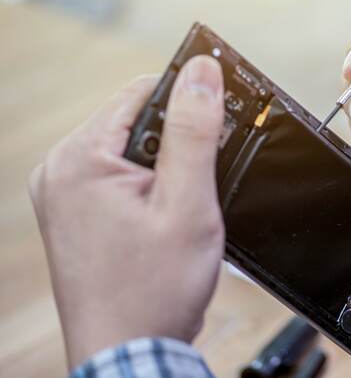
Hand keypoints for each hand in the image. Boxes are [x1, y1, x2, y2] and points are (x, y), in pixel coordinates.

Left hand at [29, 56, 225, 368]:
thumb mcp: (187, 203)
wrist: (128, 352)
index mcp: (80, 159)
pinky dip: (149, 185)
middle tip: (199, 181)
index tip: (219, 115)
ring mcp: (62, 193)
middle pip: (134, 120)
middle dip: (177, 141)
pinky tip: (162, 216)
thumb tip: (202, 72)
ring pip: (130, 149)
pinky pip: (117, 175)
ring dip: (165, 167)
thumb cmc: (154, 290)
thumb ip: (194, 131)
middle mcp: (60, 170)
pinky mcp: (73, 212)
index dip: (187, 98)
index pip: (141, 92)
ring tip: (180, 208)